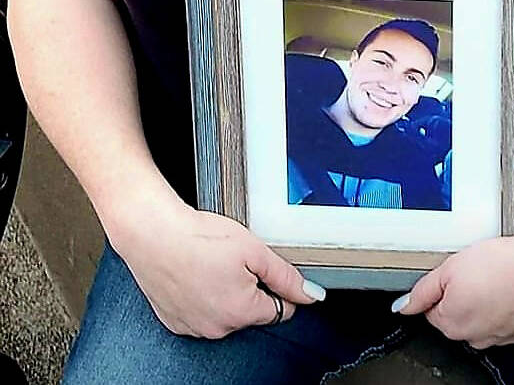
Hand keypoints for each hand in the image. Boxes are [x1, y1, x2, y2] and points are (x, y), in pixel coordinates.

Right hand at [109, 188, 324, 338]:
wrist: (152, 233)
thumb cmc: (198, 237)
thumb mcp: (254, 249)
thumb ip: (285, 275)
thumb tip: (311, 294)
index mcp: (242, 312)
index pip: (280, 310)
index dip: (276, 284)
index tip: (263, 267)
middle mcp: (218, 328)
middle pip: (251, 311)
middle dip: (249, 287)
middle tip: (233, 258)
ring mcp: (193, 327)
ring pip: (224, 312)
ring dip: (224, 292)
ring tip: (210, 262)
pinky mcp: (173, 320)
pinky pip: (199, 312)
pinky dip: (200, 295)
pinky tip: (194, 271)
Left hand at [392, 225, 513, 348]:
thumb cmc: (505, 265)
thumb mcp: (451, 266)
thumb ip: (423, 289)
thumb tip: (403, 306)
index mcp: (453, 323)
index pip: (432, 308)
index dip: (442, 286)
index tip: (455, 272)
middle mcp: (476, 337)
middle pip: (458, 315)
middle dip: (463, 294)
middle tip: (479, 269)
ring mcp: (503, 338)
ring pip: (485, 318)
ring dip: (488, 299)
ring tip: (499, 274)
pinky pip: (510, 319)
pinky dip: (510, 304)